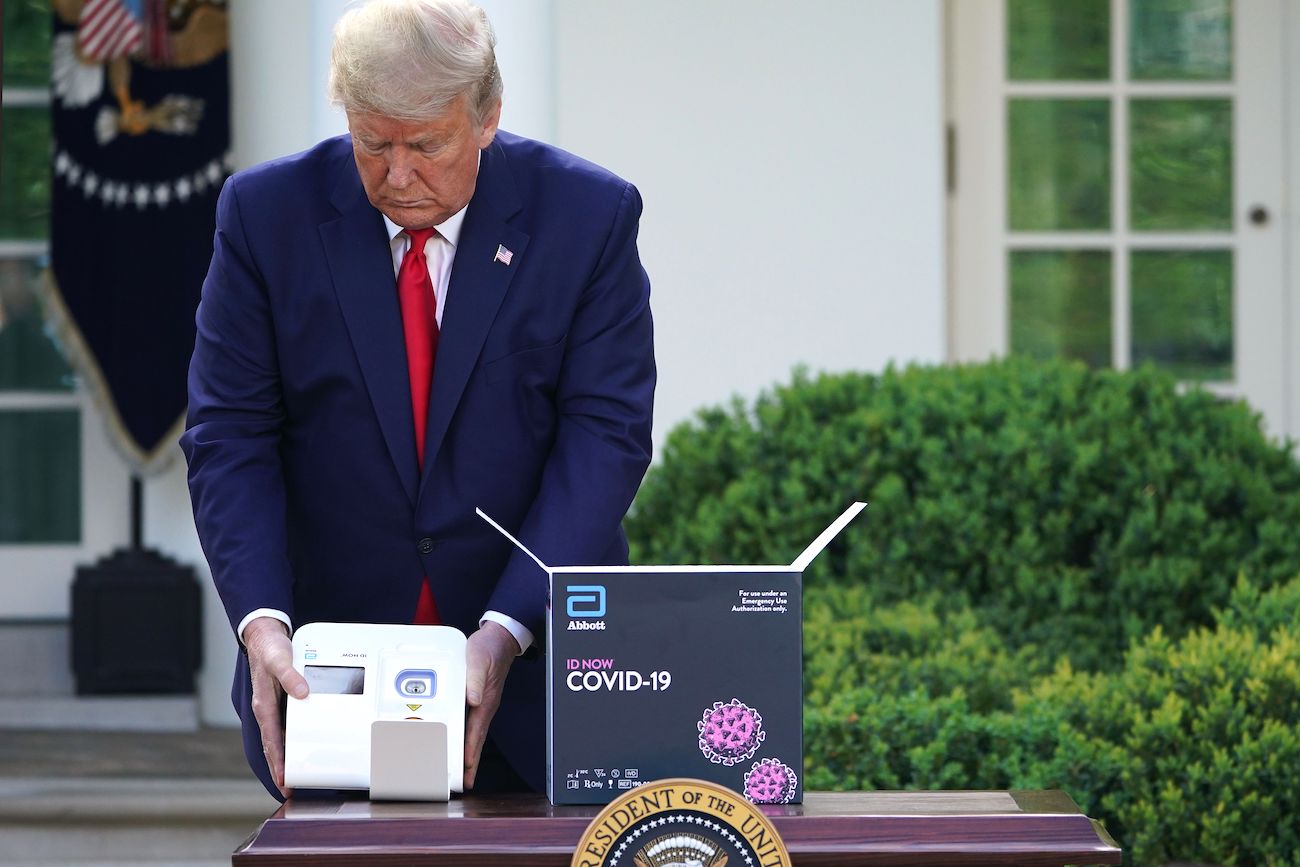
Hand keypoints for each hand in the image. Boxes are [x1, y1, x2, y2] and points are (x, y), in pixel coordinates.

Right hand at [243, 616, 307, 798]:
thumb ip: (291, 676)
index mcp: (263, 704)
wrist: (264, 636)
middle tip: (289, 788)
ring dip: (284, 756)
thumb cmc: (269, 648)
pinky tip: (297, 745)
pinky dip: (289, 738)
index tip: (284, 778)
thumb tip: (302, 693)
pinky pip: (283, 725)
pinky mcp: (279, 700)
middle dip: (280, 767)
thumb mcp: (280, 659)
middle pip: (273, 745)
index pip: (272, 739)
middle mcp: (266, 709)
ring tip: (293, 774)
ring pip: (278, 737)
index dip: (278, 761)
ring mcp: (272, 706)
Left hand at [463, 621, 519, 788]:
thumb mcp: (479, 660)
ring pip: (472, 733)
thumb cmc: (489, 648)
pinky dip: (463, 736)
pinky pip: (468, 722)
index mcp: (485, 701)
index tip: (467, 769)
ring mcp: (479, 703)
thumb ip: (475, 679)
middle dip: (470, 762)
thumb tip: (472, 699)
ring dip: (466, 752)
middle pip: (475, 739)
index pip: (476, 732)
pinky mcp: (475, 698)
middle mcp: (483, 706)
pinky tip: (457, 741)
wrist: (498, 639)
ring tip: (461, 771)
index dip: (471, 751)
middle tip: (464, 782)